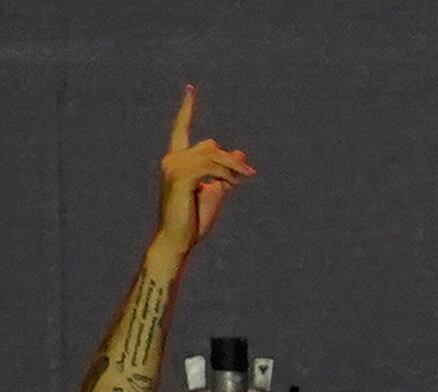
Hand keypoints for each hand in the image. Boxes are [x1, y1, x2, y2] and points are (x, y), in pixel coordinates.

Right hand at [153, 86, 252, 259]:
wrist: (179, 239)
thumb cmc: (194, 218)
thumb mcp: (215, 191)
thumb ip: (226, 172)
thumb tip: (241, 152)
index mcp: (177, 160)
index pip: (180, 128)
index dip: (186, 109)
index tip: (190, 88)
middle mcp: (172, 159)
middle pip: (210, 145)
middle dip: (231, 160)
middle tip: (248, 174)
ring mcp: (174, 167)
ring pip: (213, 155)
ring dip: (232, 168)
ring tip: (241, 180)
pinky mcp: (181, 177)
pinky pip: (211, 166)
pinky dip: (226, 174)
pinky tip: (231, 184)